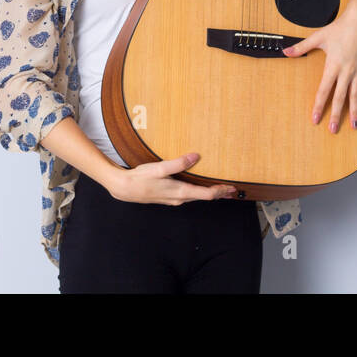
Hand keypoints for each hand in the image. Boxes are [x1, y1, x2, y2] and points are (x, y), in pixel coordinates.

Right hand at [107, 153, 236, 204]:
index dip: (221, 191)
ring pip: (196, 197)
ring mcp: (173, 199)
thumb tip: (195, 157)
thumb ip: (178, 163)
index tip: (232, 188)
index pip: (207, 195)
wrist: (124, 188)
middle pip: (204, 197)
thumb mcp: (160, 169)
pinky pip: (188, 195)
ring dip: (208, 193)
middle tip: (231, 189)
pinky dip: (198, 192)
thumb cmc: (141, 179)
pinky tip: (197, 186)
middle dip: (218, 193)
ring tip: (218, 187)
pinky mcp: (168, 196)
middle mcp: (179, 199)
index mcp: (180, 192)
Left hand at [283, 8, 356, 132]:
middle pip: (340, 97)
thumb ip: (301, 47)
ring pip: (356, 95)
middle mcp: (346, 71)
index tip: (315, 118)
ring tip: (355, 126)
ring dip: (356, 111)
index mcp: (333, 66)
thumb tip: (285, 52)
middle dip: (336, 115)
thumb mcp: (318, 37)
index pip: (324, 90)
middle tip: (333, 130)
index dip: (319, 105)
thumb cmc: (340, 28)